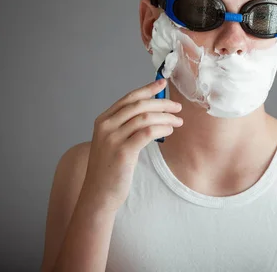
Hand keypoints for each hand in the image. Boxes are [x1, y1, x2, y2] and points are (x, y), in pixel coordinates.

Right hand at [79, 79, 181, 212]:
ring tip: (178, 121)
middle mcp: (106, 126)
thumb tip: (152, 111)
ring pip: (145, 117)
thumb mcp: (113, 142)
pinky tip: (170, 131)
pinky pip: (148, 133)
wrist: (99, 194)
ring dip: (166, 117)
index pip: (129, 98)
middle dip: (161, 103)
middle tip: (177, 107)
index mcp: (103, 120)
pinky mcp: (123, 152)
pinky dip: (162, 128)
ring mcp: (113, 139)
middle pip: (139, 105)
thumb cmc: (110, 169)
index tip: (163, 83)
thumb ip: (126, 126)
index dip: (147, 89)